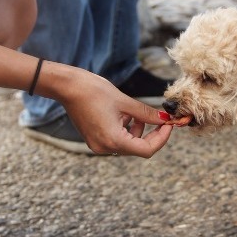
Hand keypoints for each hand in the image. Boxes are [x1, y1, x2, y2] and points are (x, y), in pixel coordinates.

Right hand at [57, 68, 172, 157]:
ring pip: (128, 145)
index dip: (161, 138)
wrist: (67, 87)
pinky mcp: (94, 140)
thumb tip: (165, 119)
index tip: (169, 125)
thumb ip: (147, 114)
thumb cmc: (94, 91)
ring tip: (134, 113)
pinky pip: (117, 140)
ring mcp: (98, 146)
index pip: (147, 150)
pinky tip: (123, 115)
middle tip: (161, 119)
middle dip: (151, 134)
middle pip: (138, 148)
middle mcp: (105, 148)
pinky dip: (126, 130)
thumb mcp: (125, 102)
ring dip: (138, 131)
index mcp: (114, 140)